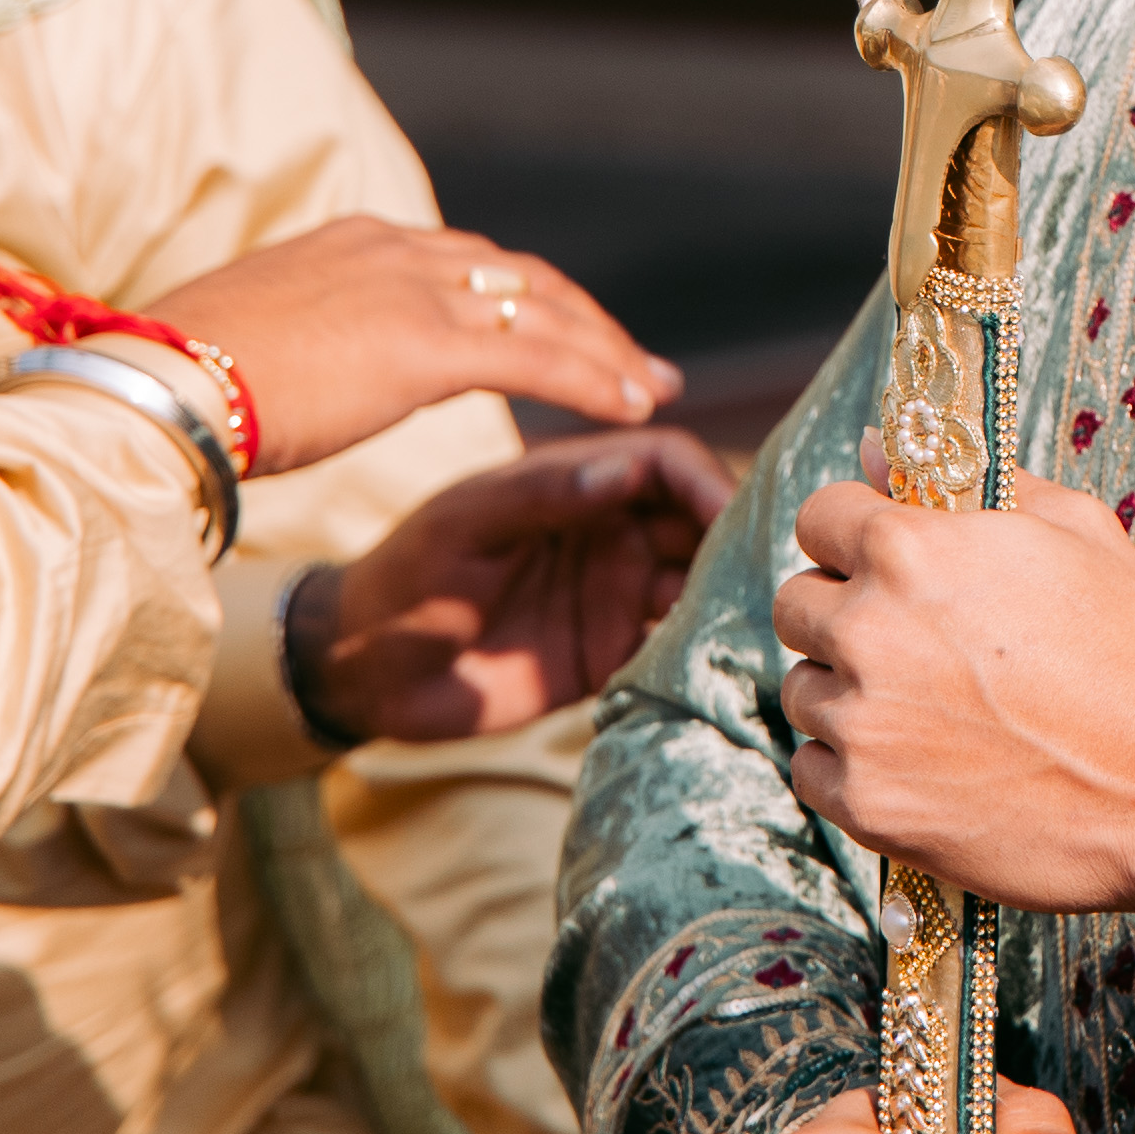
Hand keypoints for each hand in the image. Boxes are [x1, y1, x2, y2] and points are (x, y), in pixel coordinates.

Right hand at [149, 215, 681, 464]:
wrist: (155, 385)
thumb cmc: (182, 380)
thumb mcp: (261, 342)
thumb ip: (310, 343)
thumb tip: (319, 372)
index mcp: (356, 245)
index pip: (467, 263)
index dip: (526, 298)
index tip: (565, 331)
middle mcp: (395, 251)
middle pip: (521, 278)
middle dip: (585, 319)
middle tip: (637, 363)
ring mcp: (414, 291)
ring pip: (544, 311)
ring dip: (606, 351)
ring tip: (650, 389)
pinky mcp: (426, 344)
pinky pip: (539, 356)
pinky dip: (594, 378)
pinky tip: (631, 408)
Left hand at [294, 429, 728, 742]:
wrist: (364, 672)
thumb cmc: (404, 579)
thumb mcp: (464, 526)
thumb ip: (542, 495)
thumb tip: (628, 468)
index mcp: (575, 480)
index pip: (664, 461)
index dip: (704, 481)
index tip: (728, 519)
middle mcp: (607, 529)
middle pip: (698, 518)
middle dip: (736, 537)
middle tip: (770, 574)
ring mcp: (611, 591)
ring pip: (698, 579)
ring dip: (728, 593)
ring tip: (759, 620)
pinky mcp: (610, 652)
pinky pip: (674, 641)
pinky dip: (703, 644)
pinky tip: (722, 659)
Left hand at [776, 469, 1134, 911]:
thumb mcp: (1076, 531)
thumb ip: (970, 480)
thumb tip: (872, 446)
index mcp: (910, 549)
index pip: (820, 517)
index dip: (855, 534)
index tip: (885, 560)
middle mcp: (870, 631)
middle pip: (795, 604)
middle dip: (842, 611)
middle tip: (912, 640)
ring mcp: (863, 724)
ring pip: (802, 690)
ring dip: (848, 692)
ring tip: (929, 708)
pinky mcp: (867, 804)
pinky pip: (811, 769)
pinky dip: (851, 765)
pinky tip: (918, 762)